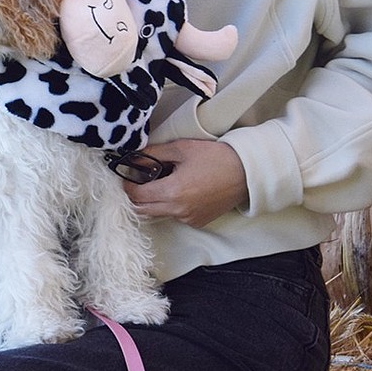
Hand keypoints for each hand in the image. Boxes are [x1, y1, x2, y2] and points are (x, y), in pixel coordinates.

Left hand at [123, 139, 246, 228]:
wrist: (245, 172)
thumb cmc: (214, 157)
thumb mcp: (180, 149)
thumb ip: (153, 154)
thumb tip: (132, 159)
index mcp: (172, 192)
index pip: (136, 195)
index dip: (127, 185)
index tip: (125, 175)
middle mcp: (178, 211)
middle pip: (143, 210)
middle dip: (135, 196)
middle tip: (137, 180)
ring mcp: (189, 219)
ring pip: (158, 214)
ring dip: (152, 201)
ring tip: (160, 181)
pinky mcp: (198, 222)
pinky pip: (175, 216)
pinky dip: (170, 206)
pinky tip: (179, 190)